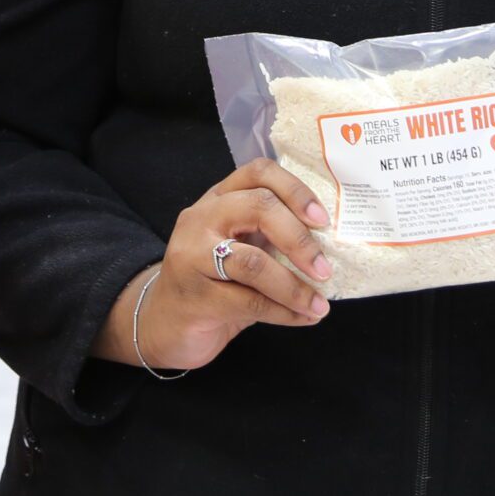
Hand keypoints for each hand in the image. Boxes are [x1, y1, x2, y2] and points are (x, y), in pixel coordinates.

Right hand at [98, 158, 333, 374]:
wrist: (163, 323)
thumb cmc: (213, 282)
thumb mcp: (240, 248)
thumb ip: (271, 238)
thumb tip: (331, 248)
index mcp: (218, 199)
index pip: (258, 173)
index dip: (295, 189)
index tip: (323, 219)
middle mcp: (201, 219)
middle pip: (258, 207)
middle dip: (299, 239)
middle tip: (324, 268)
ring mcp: (192, 257)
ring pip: (252, 262)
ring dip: (294, 286)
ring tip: (319, 305)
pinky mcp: (194, 297)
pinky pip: (248, 302)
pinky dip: (284, 312)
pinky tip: (303, 318)